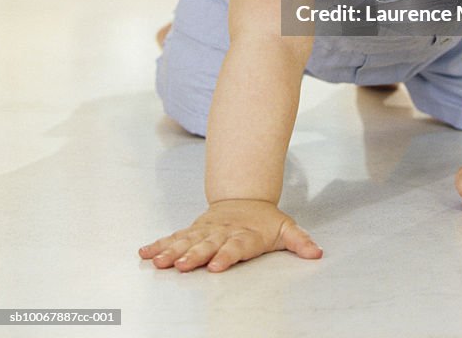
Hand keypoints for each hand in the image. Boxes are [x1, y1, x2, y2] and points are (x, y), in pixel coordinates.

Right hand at [139, 199, 322, 271]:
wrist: (245, 196)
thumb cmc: (265, 221)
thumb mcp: (286, 227)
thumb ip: (299, 241)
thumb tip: (316, 252)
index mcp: (244, 234)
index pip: (236, 246)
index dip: (226, 256)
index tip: (216, 266)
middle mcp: (221, 233)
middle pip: (207, 245)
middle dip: (194, 255)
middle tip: (181, 266)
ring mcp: (205, 231)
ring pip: (186, 241)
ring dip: (172, 252)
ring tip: (157, 262)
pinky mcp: (193, 230)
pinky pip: (174, 238)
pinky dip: (159, 245)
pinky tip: (144, 253)